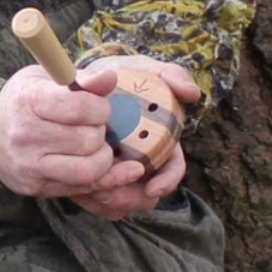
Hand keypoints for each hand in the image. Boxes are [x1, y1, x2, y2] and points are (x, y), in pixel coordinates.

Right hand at [0, 64, 144, 197]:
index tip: (98, 108)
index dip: (101, 108)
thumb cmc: (26, 100)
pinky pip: (81, 189)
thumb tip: (109, 79)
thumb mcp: (49, 78)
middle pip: (88, 140)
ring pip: (88, 170)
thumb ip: (83, 78)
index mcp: (29, 101)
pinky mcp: (36, 188)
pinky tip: (98, 164)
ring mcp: (29, 166)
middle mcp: (25, 135)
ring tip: (93, 147)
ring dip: (102, 158)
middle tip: (92, 127)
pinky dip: (98, 178)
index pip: (81, 108)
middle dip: (100, 132)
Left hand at [67, 55, 199, 220]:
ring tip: (91, 191)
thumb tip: (193, 93)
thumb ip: (169, 75)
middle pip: (147, 194)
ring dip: (110, 201)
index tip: (152, 188)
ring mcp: (120, 171)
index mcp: (159, 140)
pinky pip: (99, 203)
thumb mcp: (141, 69)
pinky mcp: (97, 178)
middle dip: (132, 199)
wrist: (82, 84)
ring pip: (123, 202)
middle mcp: (143, 160)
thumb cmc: (118, 77)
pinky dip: (91, 201)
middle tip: (111, 195)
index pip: (173, 169)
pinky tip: (78, 189)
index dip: (167, 181)